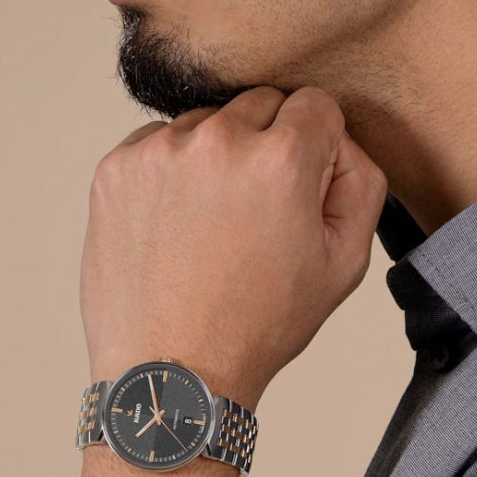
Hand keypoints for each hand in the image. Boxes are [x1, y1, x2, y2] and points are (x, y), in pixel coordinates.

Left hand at [79, 86, 387, 405]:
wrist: (172, 372)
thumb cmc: (257, 327)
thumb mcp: (344, 265)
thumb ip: (361, 184)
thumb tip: (340, 143)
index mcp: (281, 159)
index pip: (316, 105)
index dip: (319, 149)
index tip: (301, 190)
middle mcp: (217, 141)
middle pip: (261, 105)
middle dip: (268, 147)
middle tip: (258, 215)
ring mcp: (158, 152)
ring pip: (206, 123)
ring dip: (217, 159)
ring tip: (212, 229)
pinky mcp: (116, 169)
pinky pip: (158, 145)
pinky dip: (172, 174)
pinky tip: (177, 228)